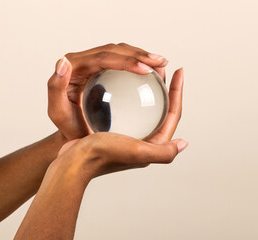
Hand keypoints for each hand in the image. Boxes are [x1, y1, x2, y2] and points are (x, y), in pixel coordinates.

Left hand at [47, 43, 168, 139]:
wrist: (74, 134)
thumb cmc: (68, 127)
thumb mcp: (57, 112)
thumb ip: (56, 87)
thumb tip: (63, 61)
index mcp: (73, 67)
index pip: (102, 58)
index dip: (125, 61)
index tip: (145, 69)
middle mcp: (83, 61)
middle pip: (114, 50)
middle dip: (138, 54)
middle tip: (159, 62)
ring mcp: (93, 64)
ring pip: (120, 52)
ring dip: (141, 55)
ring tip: (161, 63)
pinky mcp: (102, 70)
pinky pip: (122, 60)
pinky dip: (138, 62)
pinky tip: (154, 69)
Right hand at [56, 68, 186, 179]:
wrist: (74, 161)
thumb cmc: (103, 155)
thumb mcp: (137, 151)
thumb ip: (163, 152)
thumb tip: (184, 143)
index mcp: (151, 146)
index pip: (172, 116)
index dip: (177, 93)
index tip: (178, 71)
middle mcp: (142, 141)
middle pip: (160, 110)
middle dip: (164, 88)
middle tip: (161, 68)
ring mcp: (127, 136)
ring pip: (142, 107)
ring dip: (147, 88)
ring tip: (145, 71)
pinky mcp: (112, 131)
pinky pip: (126, 108)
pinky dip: (128, 94)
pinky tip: (121, 83)